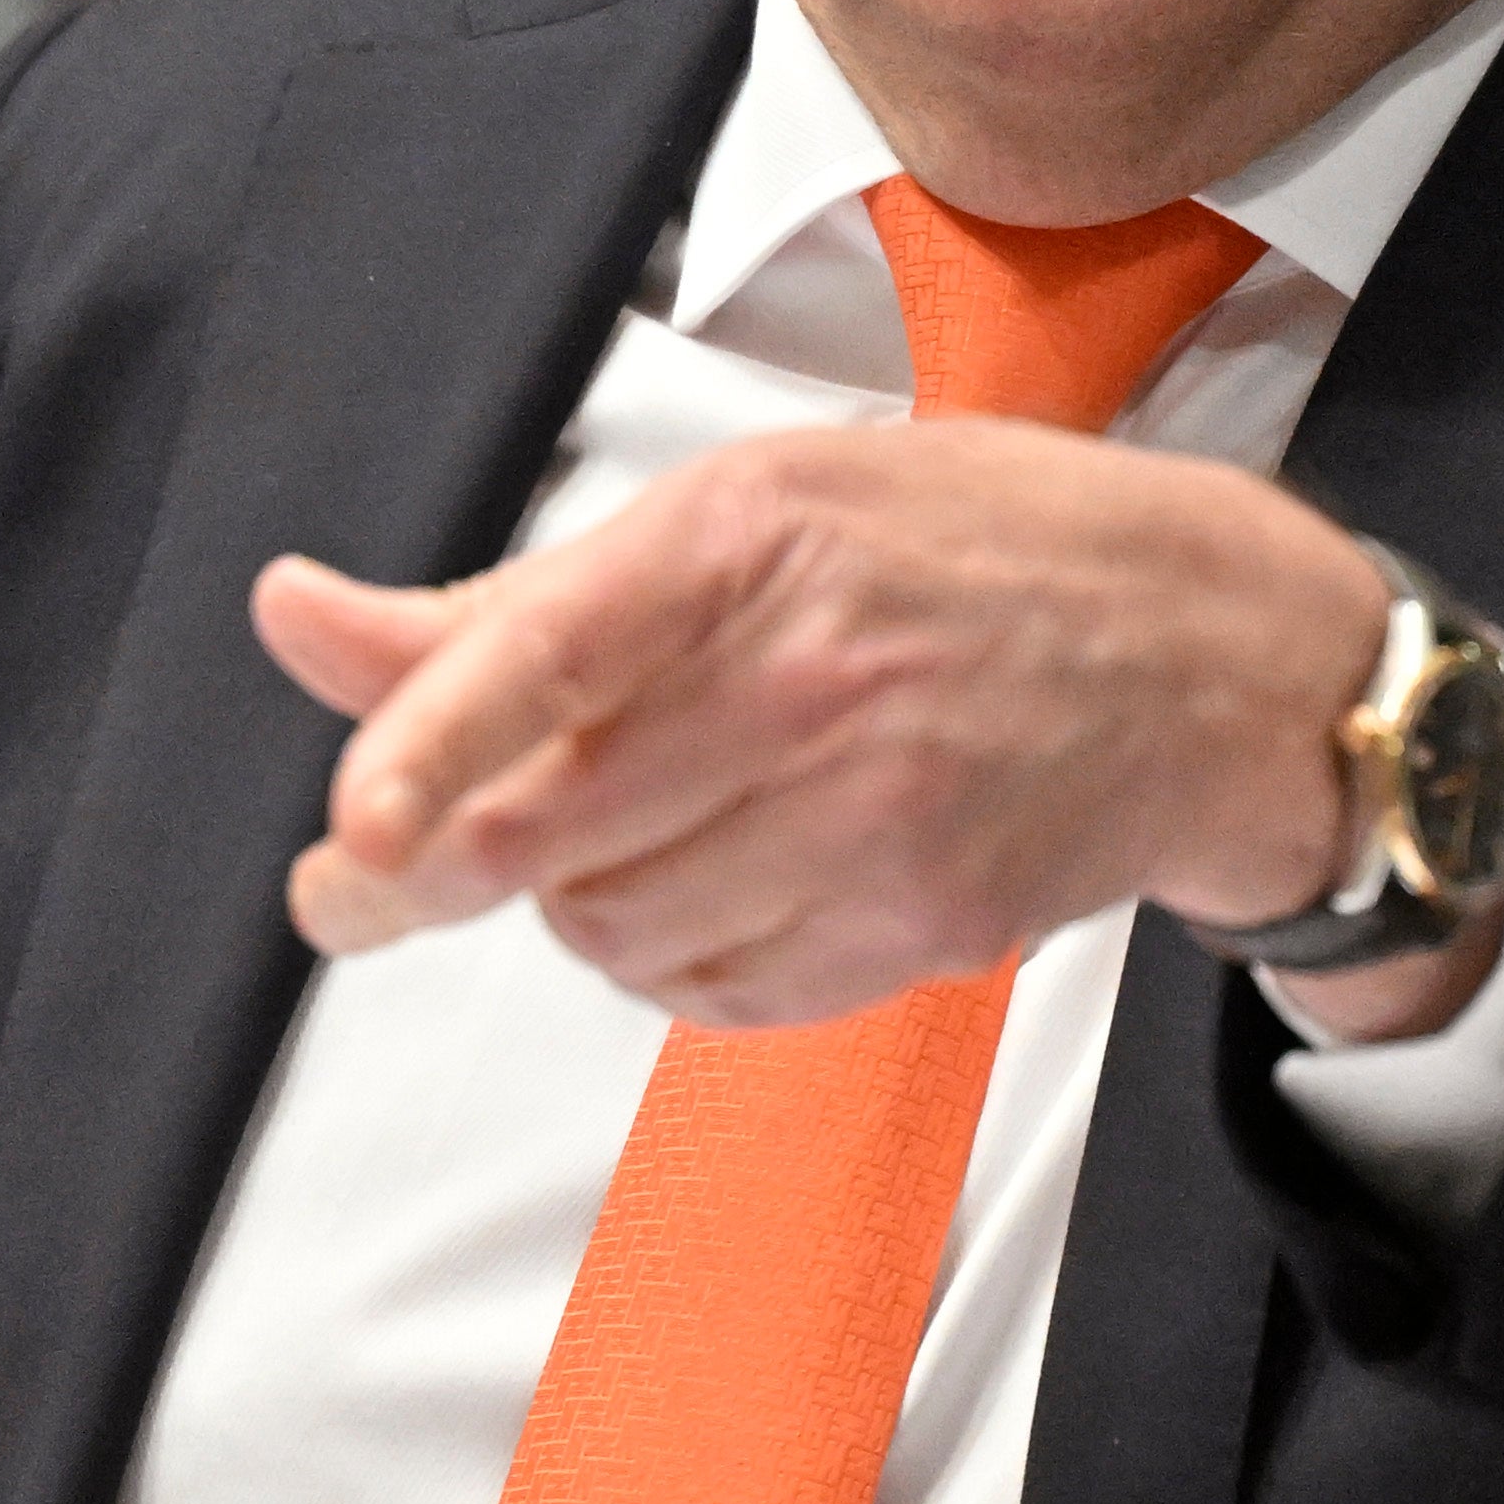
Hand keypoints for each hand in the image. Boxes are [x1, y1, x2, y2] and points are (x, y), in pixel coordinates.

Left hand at [255, 426, 1453, 1034]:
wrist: (1213, 650)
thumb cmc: (963, 549)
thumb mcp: (743, 511)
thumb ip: (505, 605)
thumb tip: (290, 616)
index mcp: (746, 536)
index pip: (548, 653)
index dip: (431, 752)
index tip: (354, 828)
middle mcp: (810, 674)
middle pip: (551, 831)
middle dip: (433, 867)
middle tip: (370, 876)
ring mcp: (873, 810)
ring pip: (614, 928)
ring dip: (580, 902)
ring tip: (643, 827)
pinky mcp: (919, 920)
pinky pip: (714, 991)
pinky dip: (677, 958)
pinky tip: (726, 879)